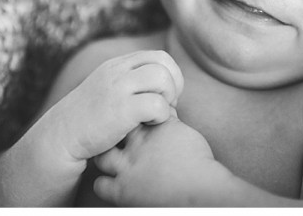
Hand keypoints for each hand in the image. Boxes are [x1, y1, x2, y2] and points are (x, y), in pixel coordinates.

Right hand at [52, 50, 183, 161]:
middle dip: (174, 84)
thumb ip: (130, 81)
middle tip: (166, 105)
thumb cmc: (89, 120)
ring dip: (168, 98)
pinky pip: (157, 105)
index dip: (171, 75)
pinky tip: (149, 124)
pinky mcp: (121, 110)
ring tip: (158, 114)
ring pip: (163, 78)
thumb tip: (165, 83)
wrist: (59, 138)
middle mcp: (118, 71)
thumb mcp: (108, 89)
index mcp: (117, 65)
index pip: (159, 56)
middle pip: (164, 62)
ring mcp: (118, 89)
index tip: (165, 96)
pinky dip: (162, 116)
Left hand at [91, 118, 226, 205]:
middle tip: (118, 143)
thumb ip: (171, 123)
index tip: (134, 126)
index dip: (131, 118)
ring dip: (106, 159)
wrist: (202, 190)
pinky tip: (115, 186)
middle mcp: (138, 143)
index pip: (134, 112)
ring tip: (115, 164)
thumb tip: (166, 114)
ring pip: (102, 156)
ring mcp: (128, 166)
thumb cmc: (200, 164)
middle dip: (113, 135)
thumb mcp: (185, 133)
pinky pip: (100, 185)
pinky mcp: (123, 190)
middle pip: (113, 131)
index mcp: (155, 128)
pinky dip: (105, 185)